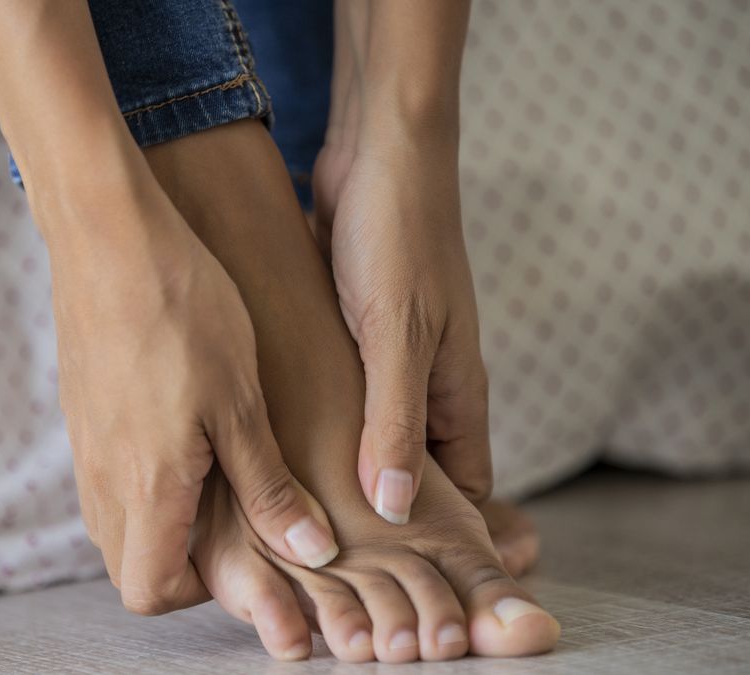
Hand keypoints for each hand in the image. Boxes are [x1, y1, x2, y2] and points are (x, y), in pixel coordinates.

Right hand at [47, 186, 338, 614]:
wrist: (108, 236)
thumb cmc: (183, 312)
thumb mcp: (242, 404)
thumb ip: (269, 487)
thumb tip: (309, 552)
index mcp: (146, 487)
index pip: (148, 591)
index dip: (197, 593)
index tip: (241, 555)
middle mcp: (102, 478)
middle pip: (128, 566)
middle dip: (179, 565)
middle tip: (232, 522)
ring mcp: (84, 445)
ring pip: (113, 523)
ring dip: (158, 523)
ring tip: (213, 476)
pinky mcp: (80, 412)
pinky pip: (102, 477)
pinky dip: (138, 483)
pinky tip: (181, 432)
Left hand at [313, 139, 491, 524]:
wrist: (379, 154)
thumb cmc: (399, 239)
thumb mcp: (398, 336)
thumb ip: (396, 423)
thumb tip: (395, 507)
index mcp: (457, 392)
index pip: (466, 489)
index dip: (443, 535)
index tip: (400, 576)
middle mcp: (429, 383)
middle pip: (417, 471)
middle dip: (385, 514)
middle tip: (335, 556)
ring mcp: (392, 359)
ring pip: (376, 436)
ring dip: (348, 470)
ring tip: (302, 513)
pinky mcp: (355, 335)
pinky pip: (346, 398)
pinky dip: (324, 426)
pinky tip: (283, 446)